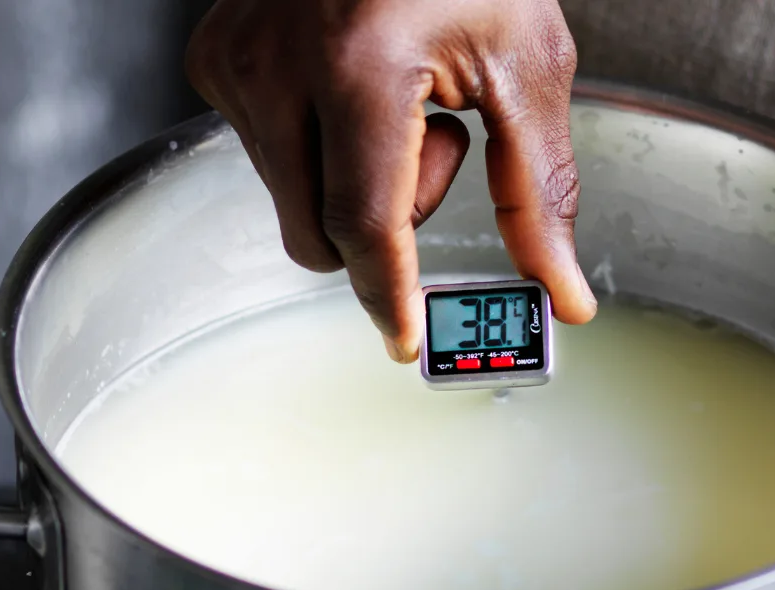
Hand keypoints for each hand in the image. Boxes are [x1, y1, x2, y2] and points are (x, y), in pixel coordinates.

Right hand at [185, 0, 598, 362]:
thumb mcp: (525, 65)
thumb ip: (540, 191)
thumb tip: (560, 292)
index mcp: (359, 66)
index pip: (366, 223)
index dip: (391, 295)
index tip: (407, 343)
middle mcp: (279, 66)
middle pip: (319, 237)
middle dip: (385, 228)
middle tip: (438, 147)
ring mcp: (236, 63)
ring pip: (290, 206)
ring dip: (351, 184)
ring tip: (394, 98)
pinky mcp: (214, 62)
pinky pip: (264, 158)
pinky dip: (314, 148)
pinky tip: (348, 85)